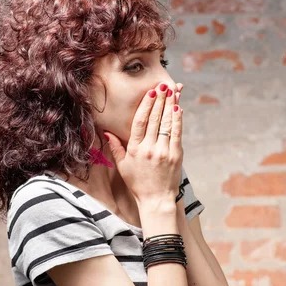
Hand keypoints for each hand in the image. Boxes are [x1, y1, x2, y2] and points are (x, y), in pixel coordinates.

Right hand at [104, 81, 183, 204]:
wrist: (156, 200)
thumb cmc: (138, 184)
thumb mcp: (122, 166)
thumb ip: (116, 148)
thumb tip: (107, 132)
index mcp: (135, 149)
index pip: (140, 122)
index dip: (146, 105)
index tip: (150, 93)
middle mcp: (149, 149)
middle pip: (154, 119)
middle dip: (160, 100)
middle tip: (163, 85)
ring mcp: (163, 152)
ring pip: (167, 123)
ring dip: (170, 105)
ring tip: (173, 91)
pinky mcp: (175, 156)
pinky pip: (177, 134)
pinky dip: (178, 120)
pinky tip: (179, 108)